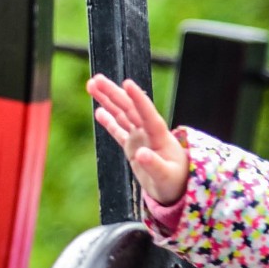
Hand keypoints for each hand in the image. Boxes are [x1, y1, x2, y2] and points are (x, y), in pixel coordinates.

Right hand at [86, 75, 189, 206]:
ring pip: (122, 114)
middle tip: (96, 79)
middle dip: (113, 93)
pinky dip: (109, 120)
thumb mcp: (166, 176)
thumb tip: (140, 154)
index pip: (147, 114)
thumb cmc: (174, 182)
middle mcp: (148, 132)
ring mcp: (140, 137)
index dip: (138, 98)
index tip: (127, 83)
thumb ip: (154, 165)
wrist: (176, 188)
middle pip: (130, 108)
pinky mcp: (132, 145)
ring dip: (108, 100)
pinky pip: (118, 130)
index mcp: (159, 136)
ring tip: (92, 85)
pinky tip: (99, 111)